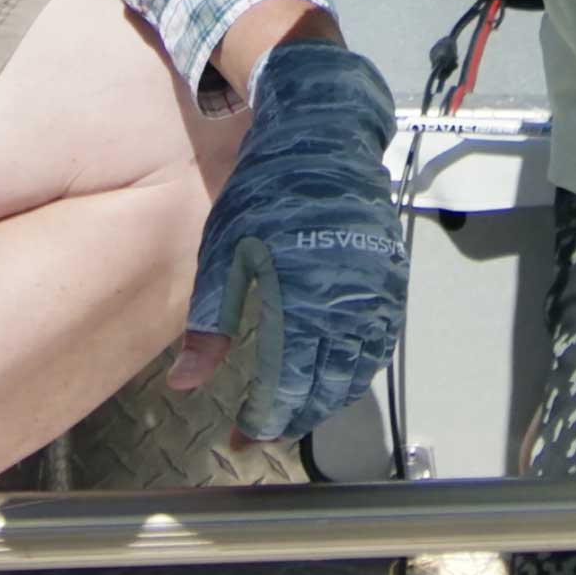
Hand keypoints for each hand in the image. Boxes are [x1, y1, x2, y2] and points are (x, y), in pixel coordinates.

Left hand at [162, 40, 405, 441]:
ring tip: (295, 412)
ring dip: (327, 400)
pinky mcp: (390, 280)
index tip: (240, 440)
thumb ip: (208, 326)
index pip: (287, 388)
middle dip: (292, 419)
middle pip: (325, 389)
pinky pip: (380, 342)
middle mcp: (346, 305)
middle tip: (261, 432)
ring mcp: (375, 293)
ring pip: (358, 372)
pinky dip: (358, 368)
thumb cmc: (264, 192)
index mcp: (301, 302)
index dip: (264, 422)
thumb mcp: (222, 254)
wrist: (321, 135)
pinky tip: (336, 376)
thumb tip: (185, 385)